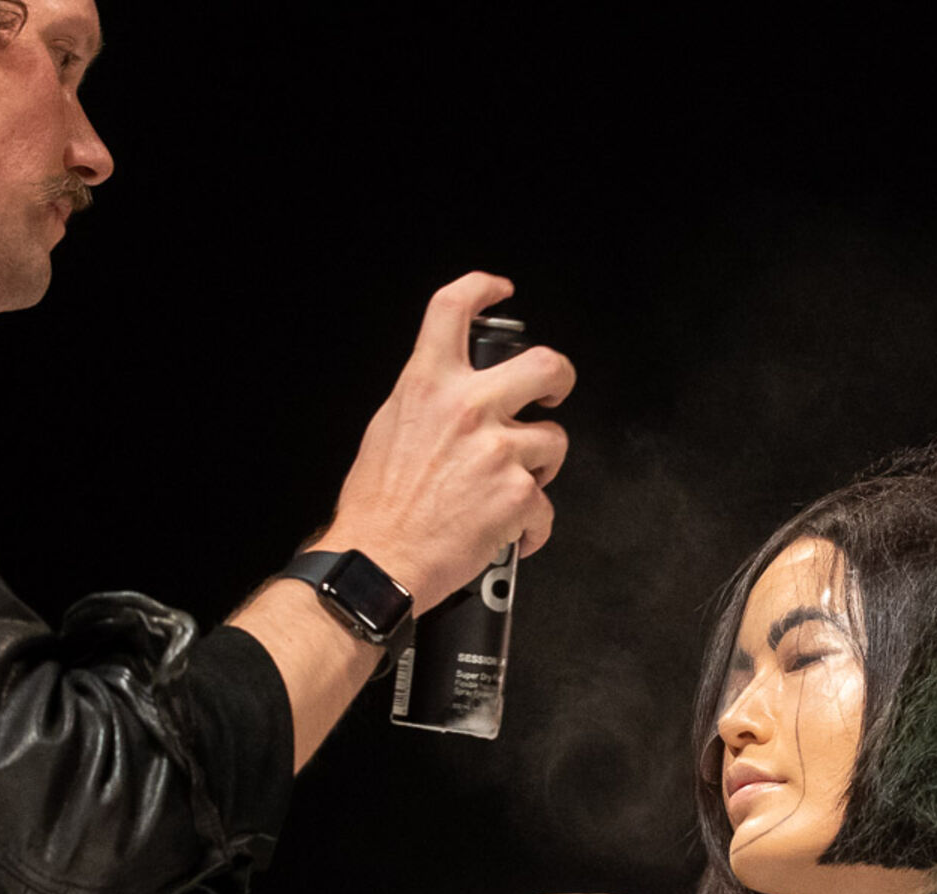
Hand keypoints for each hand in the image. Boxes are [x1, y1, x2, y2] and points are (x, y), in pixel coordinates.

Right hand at [322, 272, 575, 609]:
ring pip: (554, 441)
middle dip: (560, 378)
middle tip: (554, 392)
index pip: (454, 308)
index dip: (482, 288)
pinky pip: (546, 506)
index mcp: (427, 386)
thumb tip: (448, 397)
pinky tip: (510, 534)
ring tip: (514, 487)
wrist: (376, 561)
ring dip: (541, 466)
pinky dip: (532, 526)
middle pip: (546, 363)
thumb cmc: (376, 507)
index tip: (499, 289)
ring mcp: (498, 450)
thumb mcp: (388, 429)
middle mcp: (467, 409)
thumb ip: (427, 403)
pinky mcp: (519, 494)